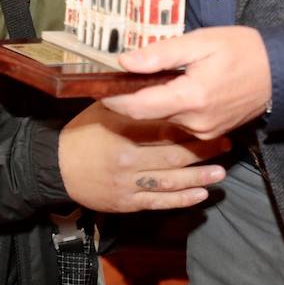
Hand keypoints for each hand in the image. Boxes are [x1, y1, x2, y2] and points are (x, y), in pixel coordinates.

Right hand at [58, 101, 228, 212]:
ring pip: (171, 181)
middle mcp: (128, 159)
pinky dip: (181, 199)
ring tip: (221, 173)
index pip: (163, 128)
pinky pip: (159, 202)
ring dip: (199, 177)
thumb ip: (130, 100)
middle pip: (173, 155)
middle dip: (202, 151)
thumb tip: (155, 82)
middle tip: (226, 145)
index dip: (190, 125)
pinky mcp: (127, 202)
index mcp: (123, 132)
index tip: (210, 120)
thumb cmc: (83, 133)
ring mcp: (128, 183)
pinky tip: (200, 194)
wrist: (57, 167)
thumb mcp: (103, 109)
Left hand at [104, 27, 270, 139]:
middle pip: (148, 114)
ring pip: (163, 119)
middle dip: (131, 98)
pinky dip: (171, 107)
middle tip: (119, 76)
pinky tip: (175, 88)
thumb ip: (161, 54)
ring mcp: (203, 131)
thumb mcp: (201, 42)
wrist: (280, 73)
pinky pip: (180, 122)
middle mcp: (195, 122)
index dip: (114, 99)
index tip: (97, 87)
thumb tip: (125, 61)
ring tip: (150, 78)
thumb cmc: (242, 50)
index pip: (138, 107)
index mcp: (191, 98)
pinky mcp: (210, 132)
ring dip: (153, 102)